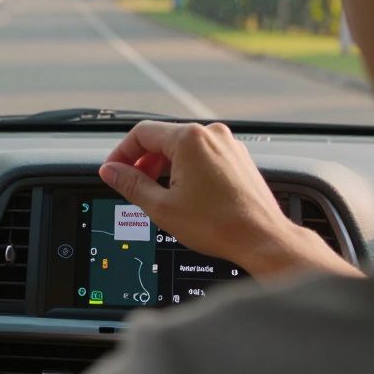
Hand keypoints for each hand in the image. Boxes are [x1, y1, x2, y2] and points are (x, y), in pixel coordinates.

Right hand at [100, 121, 360, 278]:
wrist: (262, 238)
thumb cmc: (219, 224)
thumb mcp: (162, 207)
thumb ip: (130, 184)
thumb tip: (111, 171)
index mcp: (189, 139)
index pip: (141, 134)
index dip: (121, 153)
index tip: (114, 171)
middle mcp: (211, 135)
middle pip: (163, 139)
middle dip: (143, 161)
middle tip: (132, 185)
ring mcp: (227, 145)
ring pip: (183, 147)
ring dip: (164, 166)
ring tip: (159, 193)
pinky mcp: (237, 158)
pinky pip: (202, 155)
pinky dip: (186, 169)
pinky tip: (184, 193)